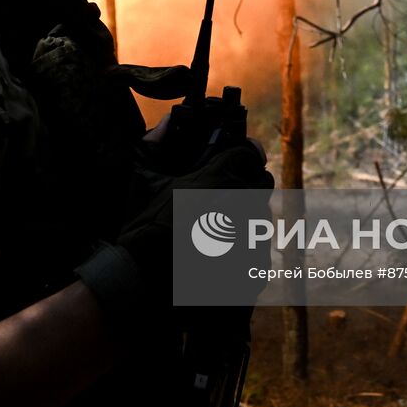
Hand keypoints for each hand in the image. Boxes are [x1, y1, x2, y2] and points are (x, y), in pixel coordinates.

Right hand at [74, 142, 272, 333]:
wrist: (146, 286)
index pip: (250, 154)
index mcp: (223, 179)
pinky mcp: (255, 270)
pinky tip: (216, 262)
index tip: (231, 165)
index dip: (240, 158)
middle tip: (222, 200)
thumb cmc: (144, 231)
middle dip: (246, 188)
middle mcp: (244, 205)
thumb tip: (168, 120)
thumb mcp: (145, 181)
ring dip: (242, 224)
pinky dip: (241, 255)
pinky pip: (257, 254)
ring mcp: (253, 240)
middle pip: (262, 184)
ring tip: (212, 238)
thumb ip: (156, 143)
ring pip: (259, 220)